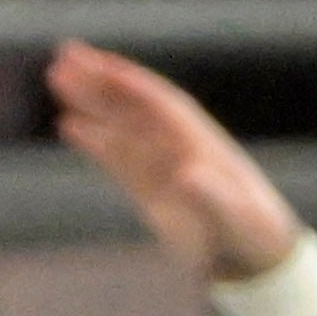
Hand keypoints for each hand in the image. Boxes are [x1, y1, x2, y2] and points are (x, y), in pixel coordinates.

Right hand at [49, 41, 307, 282]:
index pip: (165, 107)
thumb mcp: (239, 220)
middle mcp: (183, 148)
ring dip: (93, 102)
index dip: (134, 87)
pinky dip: (96, 139)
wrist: (259, 261)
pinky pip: (119, 158)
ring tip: (57, 78)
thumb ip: (214, 197)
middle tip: (66, 54)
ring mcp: (166, 167)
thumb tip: (188, 173)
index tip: (102, 66)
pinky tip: (68, 124)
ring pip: (123, 127)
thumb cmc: (256, 236)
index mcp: (206, 146)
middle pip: (138, 107)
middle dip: (104, 81)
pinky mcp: (152, 189)